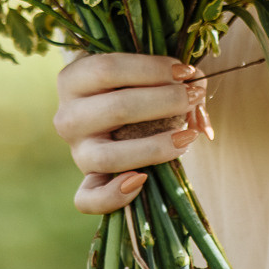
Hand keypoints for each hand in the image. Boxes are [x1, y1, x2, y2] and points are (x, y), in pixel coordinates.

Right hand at [54, 53, 212, 214]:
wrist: (110, 112)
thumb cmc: (132, 84)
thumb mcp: (144, 73)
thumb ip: (175, 82)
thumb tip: (200, 112)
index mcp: (73, 79)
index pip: (108, 69)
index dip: (151, 69)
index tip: (185, 72)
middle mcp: (68, 116)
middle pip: (116, 108)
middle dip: (165, 101)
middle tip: (192, 96)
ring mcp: (77, 151)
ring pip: (109, 156)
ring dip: (154, 148)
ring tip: (187, 138)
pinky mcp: (86, 180)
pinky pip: (88, 199)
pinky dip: (113, 196)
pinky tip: (143, 181)